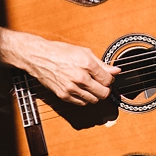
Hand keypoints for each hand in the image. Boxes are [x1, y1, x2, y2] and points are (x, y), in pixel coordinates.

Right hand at [5, 30, 119, 105]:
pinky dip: (85, 99)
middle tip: (102, 84)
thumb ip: (101, 64)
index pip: (108, 80)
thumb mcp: (83, 52)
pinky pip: (81, 103)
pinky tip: (82, 90)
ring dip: (95, 95)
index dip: (111, 79)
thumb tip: (116, 70)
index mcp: (87, 64)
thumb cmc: (59, 52)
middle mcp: (80, 78)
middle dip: (105, 89)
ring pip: (94, 100)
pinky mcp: (64, 95)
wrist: (39, 57)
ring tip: (92, 86)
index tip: (108, 77)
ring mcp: (71, 88)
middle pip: (103, 93)